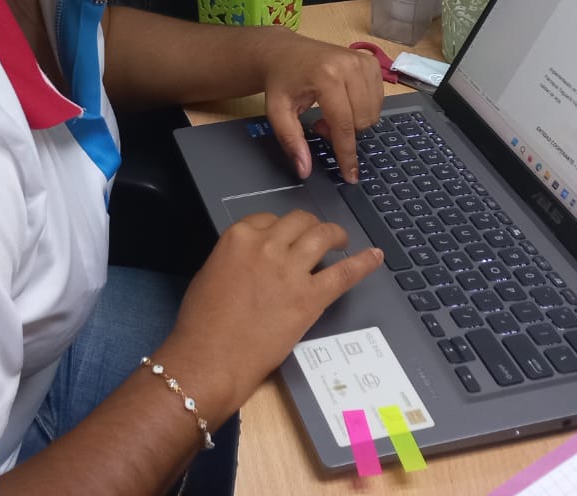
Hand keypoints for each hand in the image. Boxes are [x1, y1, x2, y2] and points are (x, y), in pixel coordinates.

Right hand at [160, 212, 384, 420]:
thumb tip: (249, 261)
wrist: (211, 357)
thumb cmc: (202, 323)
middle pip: (299, 221)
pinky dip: (363, 263)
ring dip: (335, 233)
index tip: (286, 237)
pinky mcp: (310, 297)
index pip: (269, 219)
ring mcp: (291, 270)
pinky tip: (374, 256)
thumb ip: (234, 258)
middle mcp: (267, 246)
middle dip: (310, 225)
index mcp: (239, 238)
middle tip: (317, 235)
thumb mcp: (209, 274)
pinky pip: (344, 273)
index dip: (281, 228)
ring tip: (341, 240)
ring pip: (322, 235)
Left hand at [252, 29, 383, 183]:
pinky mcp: (371, 62)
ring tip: (329, 112)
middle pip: (362, 120)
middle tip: (320, 124)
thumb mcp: (277, 112)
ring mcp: (363, 61)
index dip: (346, 154)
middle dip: (343, 133)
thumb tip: (304, 170)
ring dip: (353, 122)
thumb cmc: (281, 81)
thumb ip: (291, 141)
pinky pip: (378, 100)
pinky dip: (363, 109)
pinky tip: (343, 102)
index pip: (343, 124)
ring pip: (373, 113)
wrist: (284, 52)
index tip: (350, 176)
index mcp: (326, 76)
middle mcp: (349, 65)